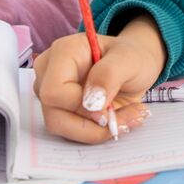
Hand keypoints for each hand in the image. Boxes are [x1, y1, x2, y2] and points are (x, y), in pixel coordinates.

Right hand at [34, 16, 165, 142]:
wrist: (135, 66)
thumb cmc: (130, 56)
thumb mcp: (129, 59)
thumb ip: (109, 75)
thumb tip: (92, 104)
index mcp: (63, 51)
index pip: (54, 92)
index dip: (81, 108)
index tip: (109, 110)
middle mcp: (49, 72)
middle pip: (54, 115)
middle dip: (93, 126)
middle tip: (127, 118)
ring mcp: (51, 93)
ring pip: (61, 127)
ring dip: (96, 131)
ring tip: (126, 118)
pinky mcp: (58, 110)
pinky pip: (70, 132)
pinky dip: (95, 132)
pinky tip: (116, 120)